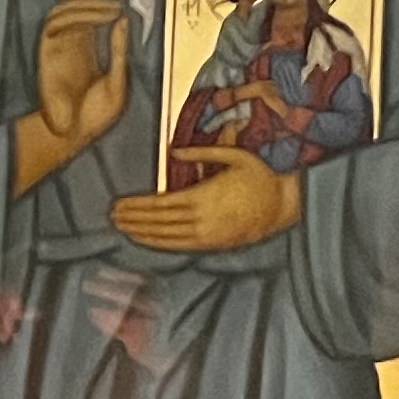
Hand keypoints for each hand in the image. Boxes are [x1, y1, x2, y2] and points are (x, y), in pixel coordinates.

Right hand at [19, 0, 132, 189]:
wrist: (73, 136)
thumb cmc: (96, 115)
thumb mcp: (119, 81)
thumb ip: (119, 50)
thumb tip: (124, 19)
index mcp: (88, 40)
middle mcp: (73, 36)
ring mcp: (59, 42)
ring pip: (69, 5)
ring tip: (116, 5)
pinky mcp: (48, 51)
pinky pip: (61, 23)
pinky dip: (84, 15)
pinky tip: (106, 16)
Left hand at [113, 146, 305, 252]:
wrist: (285, 205)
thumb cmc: (261, 177)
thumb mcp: (235, 156)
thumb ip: (202, 153)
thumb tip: (174, 151)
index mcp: (204, 196)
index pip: (160, 204)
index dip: (137, 206)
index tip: (119, 204)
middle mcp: (202, 219)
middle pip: (159, 222)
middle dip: (133, 220)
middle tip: (113, 217)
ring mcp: (208, 235)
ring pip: (166, 237)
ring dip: (142, 233)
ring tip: (123, 228)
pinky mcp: (214, 245)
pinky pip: (181, 246)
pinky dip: (160, 244)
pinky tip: (146, 240)